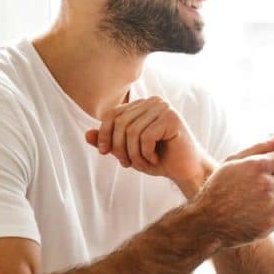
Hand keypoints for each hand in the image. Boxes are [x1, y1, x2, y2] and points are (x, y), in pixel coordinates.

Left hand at [85, 96, 210, 194]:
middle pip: (120, 123)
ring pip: (132, 131)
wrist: (186, 171)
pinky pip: (146, 137)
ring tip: (143, 164)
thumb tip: (87, 135)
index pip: (112, 114)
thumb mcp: (128, 151)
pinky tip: (155, 160)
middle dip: (119, 148)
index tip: (106, 153)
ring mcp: (164, 108)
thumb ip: (109, 142)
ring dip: (134, 154)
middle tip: (127, 163)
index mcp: (142, 105)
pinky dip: (146, 154)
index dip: (104, 134)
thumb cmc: (159, 160)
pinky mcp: (172, 118)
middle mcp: (153, 102)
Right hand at [194, 137, 273, 247]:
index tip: (267, 174)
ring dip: (269, 203)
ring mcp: (269, 204)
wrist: (206, 221)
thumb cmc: (217, 190)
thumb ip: (258, 148)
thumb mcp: (231, 163)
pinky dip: (266, 218)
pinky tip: (250, 217)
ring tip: (249, 206)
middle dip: (272, 187)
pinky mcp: (271, 221)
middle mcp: (266, 184)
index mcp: (257, 166)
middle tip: (252, 193)